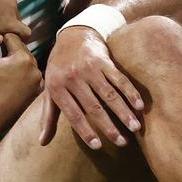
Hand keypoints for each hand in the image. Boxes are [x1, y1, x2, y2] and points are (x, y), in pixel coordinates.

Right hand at [0, 30, 41, 137]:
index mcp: (25, 59)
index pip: (11, 38)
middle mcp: (36, 72)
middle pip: (19, 51)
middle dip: (7, 55)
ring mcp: (36, 86)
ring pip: (23, 65)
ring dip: (12, 67)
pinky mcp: (33, 96)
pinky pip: (25, 79)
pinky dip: (16, 79)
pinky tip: (4, 86)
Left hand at [38, 27, 143, 148]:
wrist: (72, 35)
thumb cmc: (59, 68)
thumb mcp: (49, 90)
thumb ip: (48, 116)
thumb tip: (42, 142)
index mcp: (57, 87)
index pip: (73, 114)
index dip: (85, 131)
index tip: (97, 146)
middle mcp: (73, 78)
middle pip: (94, 107)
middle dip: (109, 126)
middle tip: (122, 142)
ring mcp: (90, 69)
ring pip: (109, 94)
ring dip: (123, 112)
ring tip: (135, 128)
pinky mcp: (104, 61)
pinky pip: (119, 79)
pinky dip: (130, 92)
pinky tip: (139, 106)